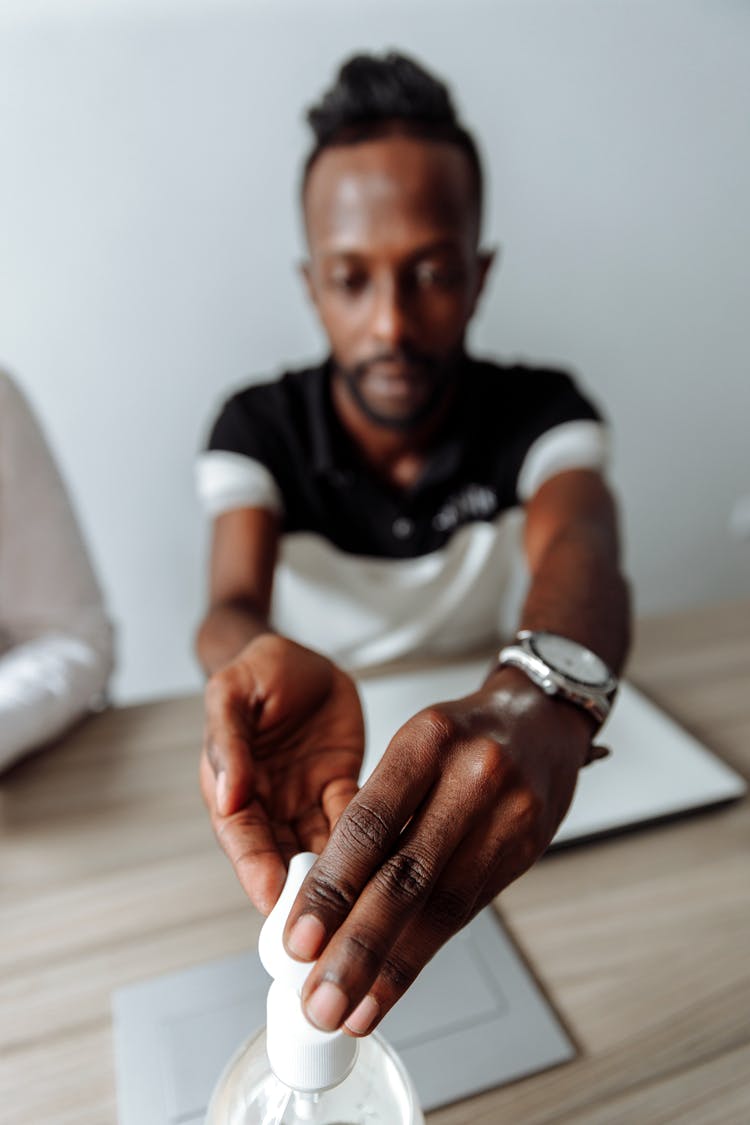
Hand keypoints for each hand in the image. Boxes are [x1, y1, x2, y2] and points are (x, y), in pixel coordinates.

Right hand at [200, 634, 364, 913]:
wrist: (298, 658)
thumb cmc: (256, 671)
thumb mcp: (233, 693)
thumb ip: (227, 741)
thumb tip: (225, 796)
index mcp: (231, 785)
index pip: (242, 837)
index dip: (256, 869)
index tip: (272, 899)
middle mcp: (268, 803)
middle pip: (281, 856)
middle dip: (299, 892)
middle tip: (322, 924)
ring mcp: (305, 799)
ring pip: (320, 847)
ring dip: (336, 876)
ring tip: (360, 904)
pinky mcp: (340, 787)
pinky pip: (354, 819)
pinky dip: (369, 841)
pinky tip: (386, 860)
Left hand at [282, 667, 592, 1035]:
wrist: (541, 720)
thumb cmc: (462, 735)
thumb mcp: (414, 745)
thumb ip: (375, 811)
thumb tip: (320, 894)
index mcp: (427, 740)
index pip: (371, 823)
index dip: (332, 887)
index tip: (298, 938)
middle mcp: (472, 777)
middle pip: (407, 876)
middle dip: (358, 947)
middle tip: (319, 999)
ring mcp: (507, 816)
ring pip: (440, 906)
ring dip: (390, 967)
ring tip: (349, 1009)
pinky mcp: (526, 851)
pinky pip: (465, 911)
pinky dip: (422, 954)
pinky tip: (390, 985)